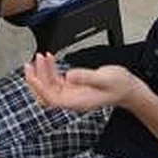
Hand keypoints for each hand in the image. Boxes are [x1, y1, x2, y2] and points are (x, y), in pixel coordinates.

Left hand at [24, 53, 145, 111]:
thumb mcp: (104, 78)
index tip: (32, 74)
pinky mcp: (73, 86)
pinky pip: (56, 80)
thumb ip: (86, 77)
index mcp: (77, 101)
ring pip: (49, 86)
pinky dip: (50, 70)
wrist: (128, 88)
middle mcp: (72, 99)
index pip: (51, 98)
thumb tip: (68, 76)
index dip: (39, 87)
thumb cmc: (119, 85)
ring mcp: (72, 93)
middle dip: (35, 80)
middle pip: (45, 94)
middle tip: (29, 64)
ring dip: (42, 72)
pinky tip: (50, 58)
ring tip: (40, 57)